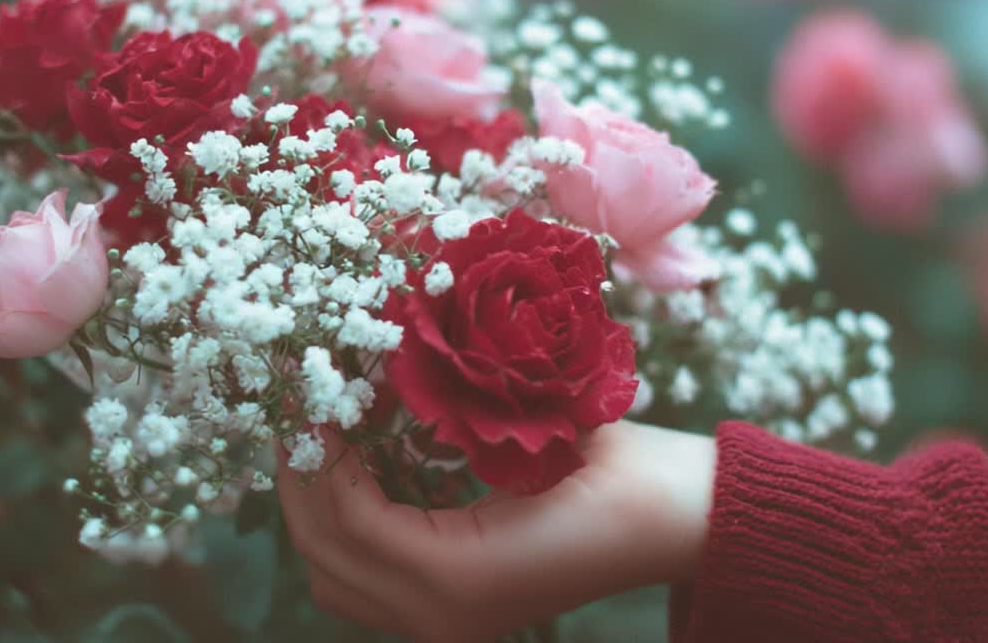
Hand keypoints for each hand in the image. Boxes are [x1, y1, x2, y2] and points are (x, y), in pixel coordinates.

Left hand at [276, 420, 716, 641]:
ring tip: (325, 438)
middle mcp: (442, 619)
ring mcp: (450, 626)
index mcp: (460, 578)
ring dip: (320, 510)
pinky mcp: (459, 614)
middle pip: (327, 557)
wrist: (685, 522)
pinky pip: (373, 582)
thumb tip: (366, 370)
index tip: (313, 389)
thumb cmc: (626, 471)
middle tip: (302, 409)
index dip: (320, 451)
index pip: (348, 517)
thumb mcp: (531, 433)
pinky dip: (352, 529)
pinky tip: (363, 469)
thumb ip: (445, 419)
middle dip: (302, 480)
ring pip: (340, 580)